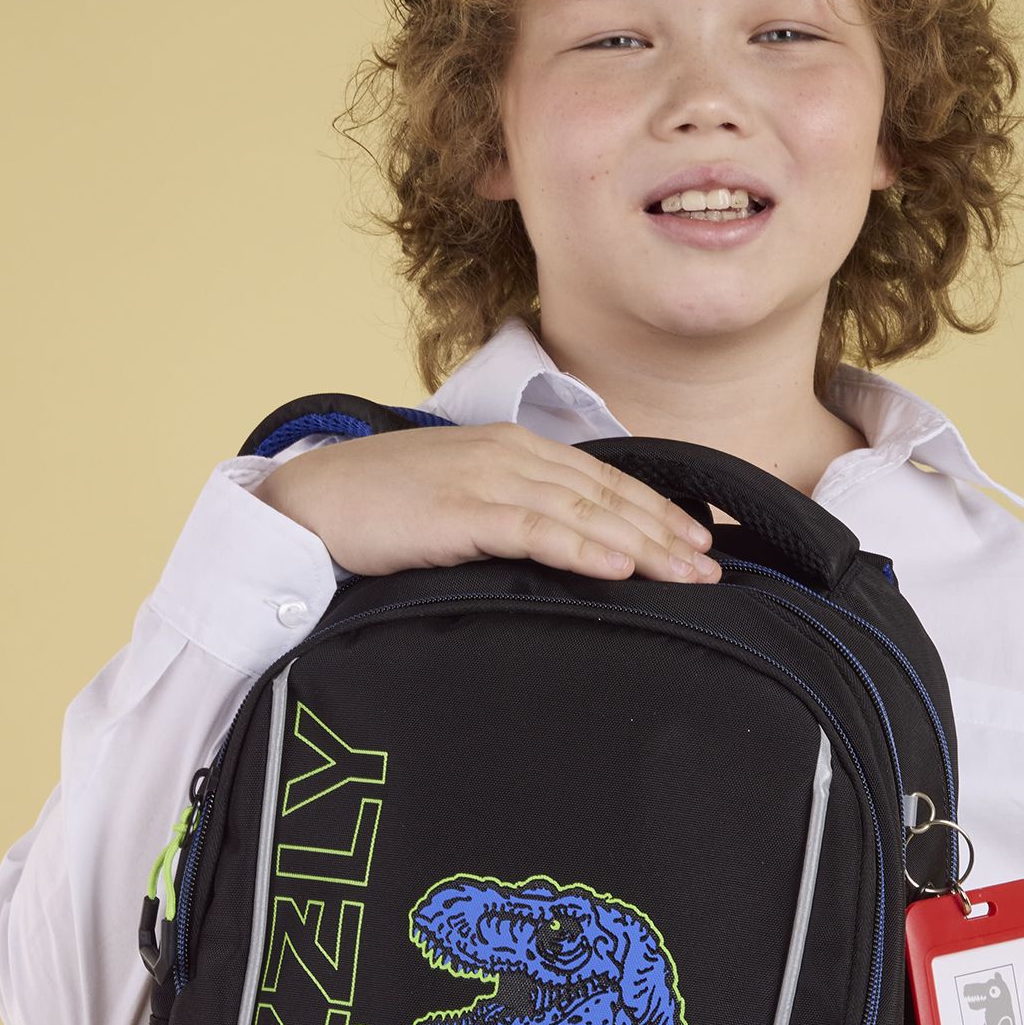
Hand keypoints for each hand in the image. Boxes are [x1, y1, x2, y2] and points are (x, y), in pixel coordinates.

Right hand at [252, 423, 722, 582]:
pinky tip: (619, 566)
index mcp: (514, 448)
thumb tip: (564, 551)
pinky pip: (535, 529)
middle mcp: (510, 455)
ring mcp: (486, 479)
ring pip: (584, 512)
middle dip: (665, 533)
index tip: (700, 543)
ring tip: (685, 576)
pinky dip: (582, 546)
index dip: (657, 511)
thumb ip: (512, 514)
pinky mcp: (460, 512)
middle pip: (606, 496)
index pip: (604, 480)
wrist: (310, 501)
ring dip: (641, 545)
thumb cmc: (380, 509)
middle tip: (713, 570)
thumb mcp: (460, 501)